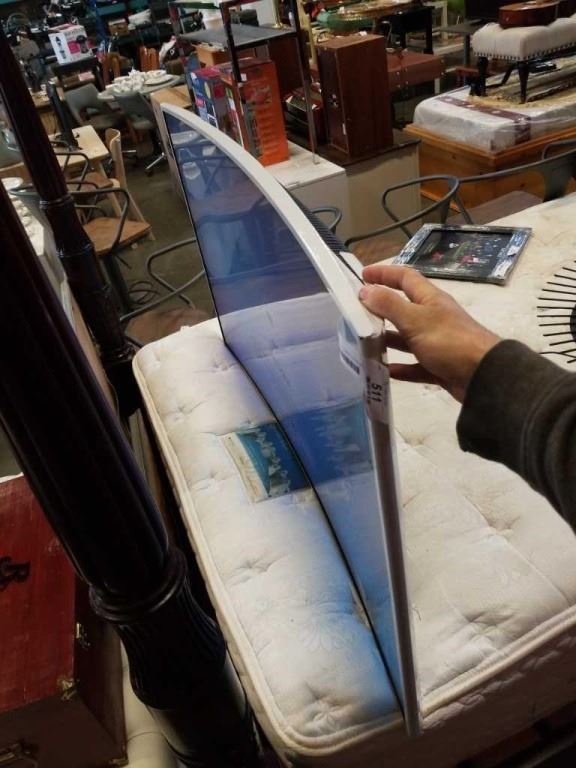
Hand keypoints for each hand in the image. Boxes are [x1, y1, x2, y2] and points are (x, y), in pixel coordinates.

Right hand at [359, 264, 499, 401]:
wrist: (483, 376)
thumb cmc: (449, 341)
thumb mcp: (415, 319)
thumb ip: (389, 305)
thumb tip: (365, 290)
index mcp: (430, 300)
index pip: (405, 278)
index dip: (385, 274)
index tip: (362, 275)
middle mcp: (433, 318)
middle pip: (403, 308)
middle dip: (381, 308)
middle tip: (356, 313)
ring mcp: (437, 343)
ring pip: (407, 338)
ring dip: (388, 339)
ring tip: (364, 342)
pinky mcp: (439, 366)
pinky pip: (415, 365)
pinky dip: (400, 367)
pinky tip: (384, 370)